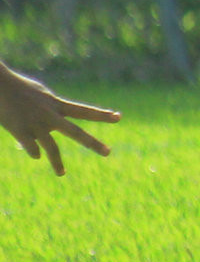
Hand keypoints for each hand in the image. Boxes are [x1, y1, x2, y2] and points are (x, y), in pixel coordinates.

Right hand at [0, 64, 117, 176]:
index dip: (102, 115)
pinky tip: (37, 156)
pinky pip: (31, 148)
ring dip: (57, 163)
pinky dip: (34, 152)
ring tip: (62, 174)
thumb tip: (56, 125)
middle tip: (108, 153)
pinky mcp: (20, 132)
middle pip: (76, 132)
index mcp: (56, 104)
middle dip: (93, 143)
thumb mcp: (41, 94)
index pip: (84, 111)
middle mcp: (50, 116)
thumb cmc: (18, 87)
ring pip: (51, 149)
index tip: (119, 117)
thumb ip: (51, 108)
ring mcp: (36, 125)